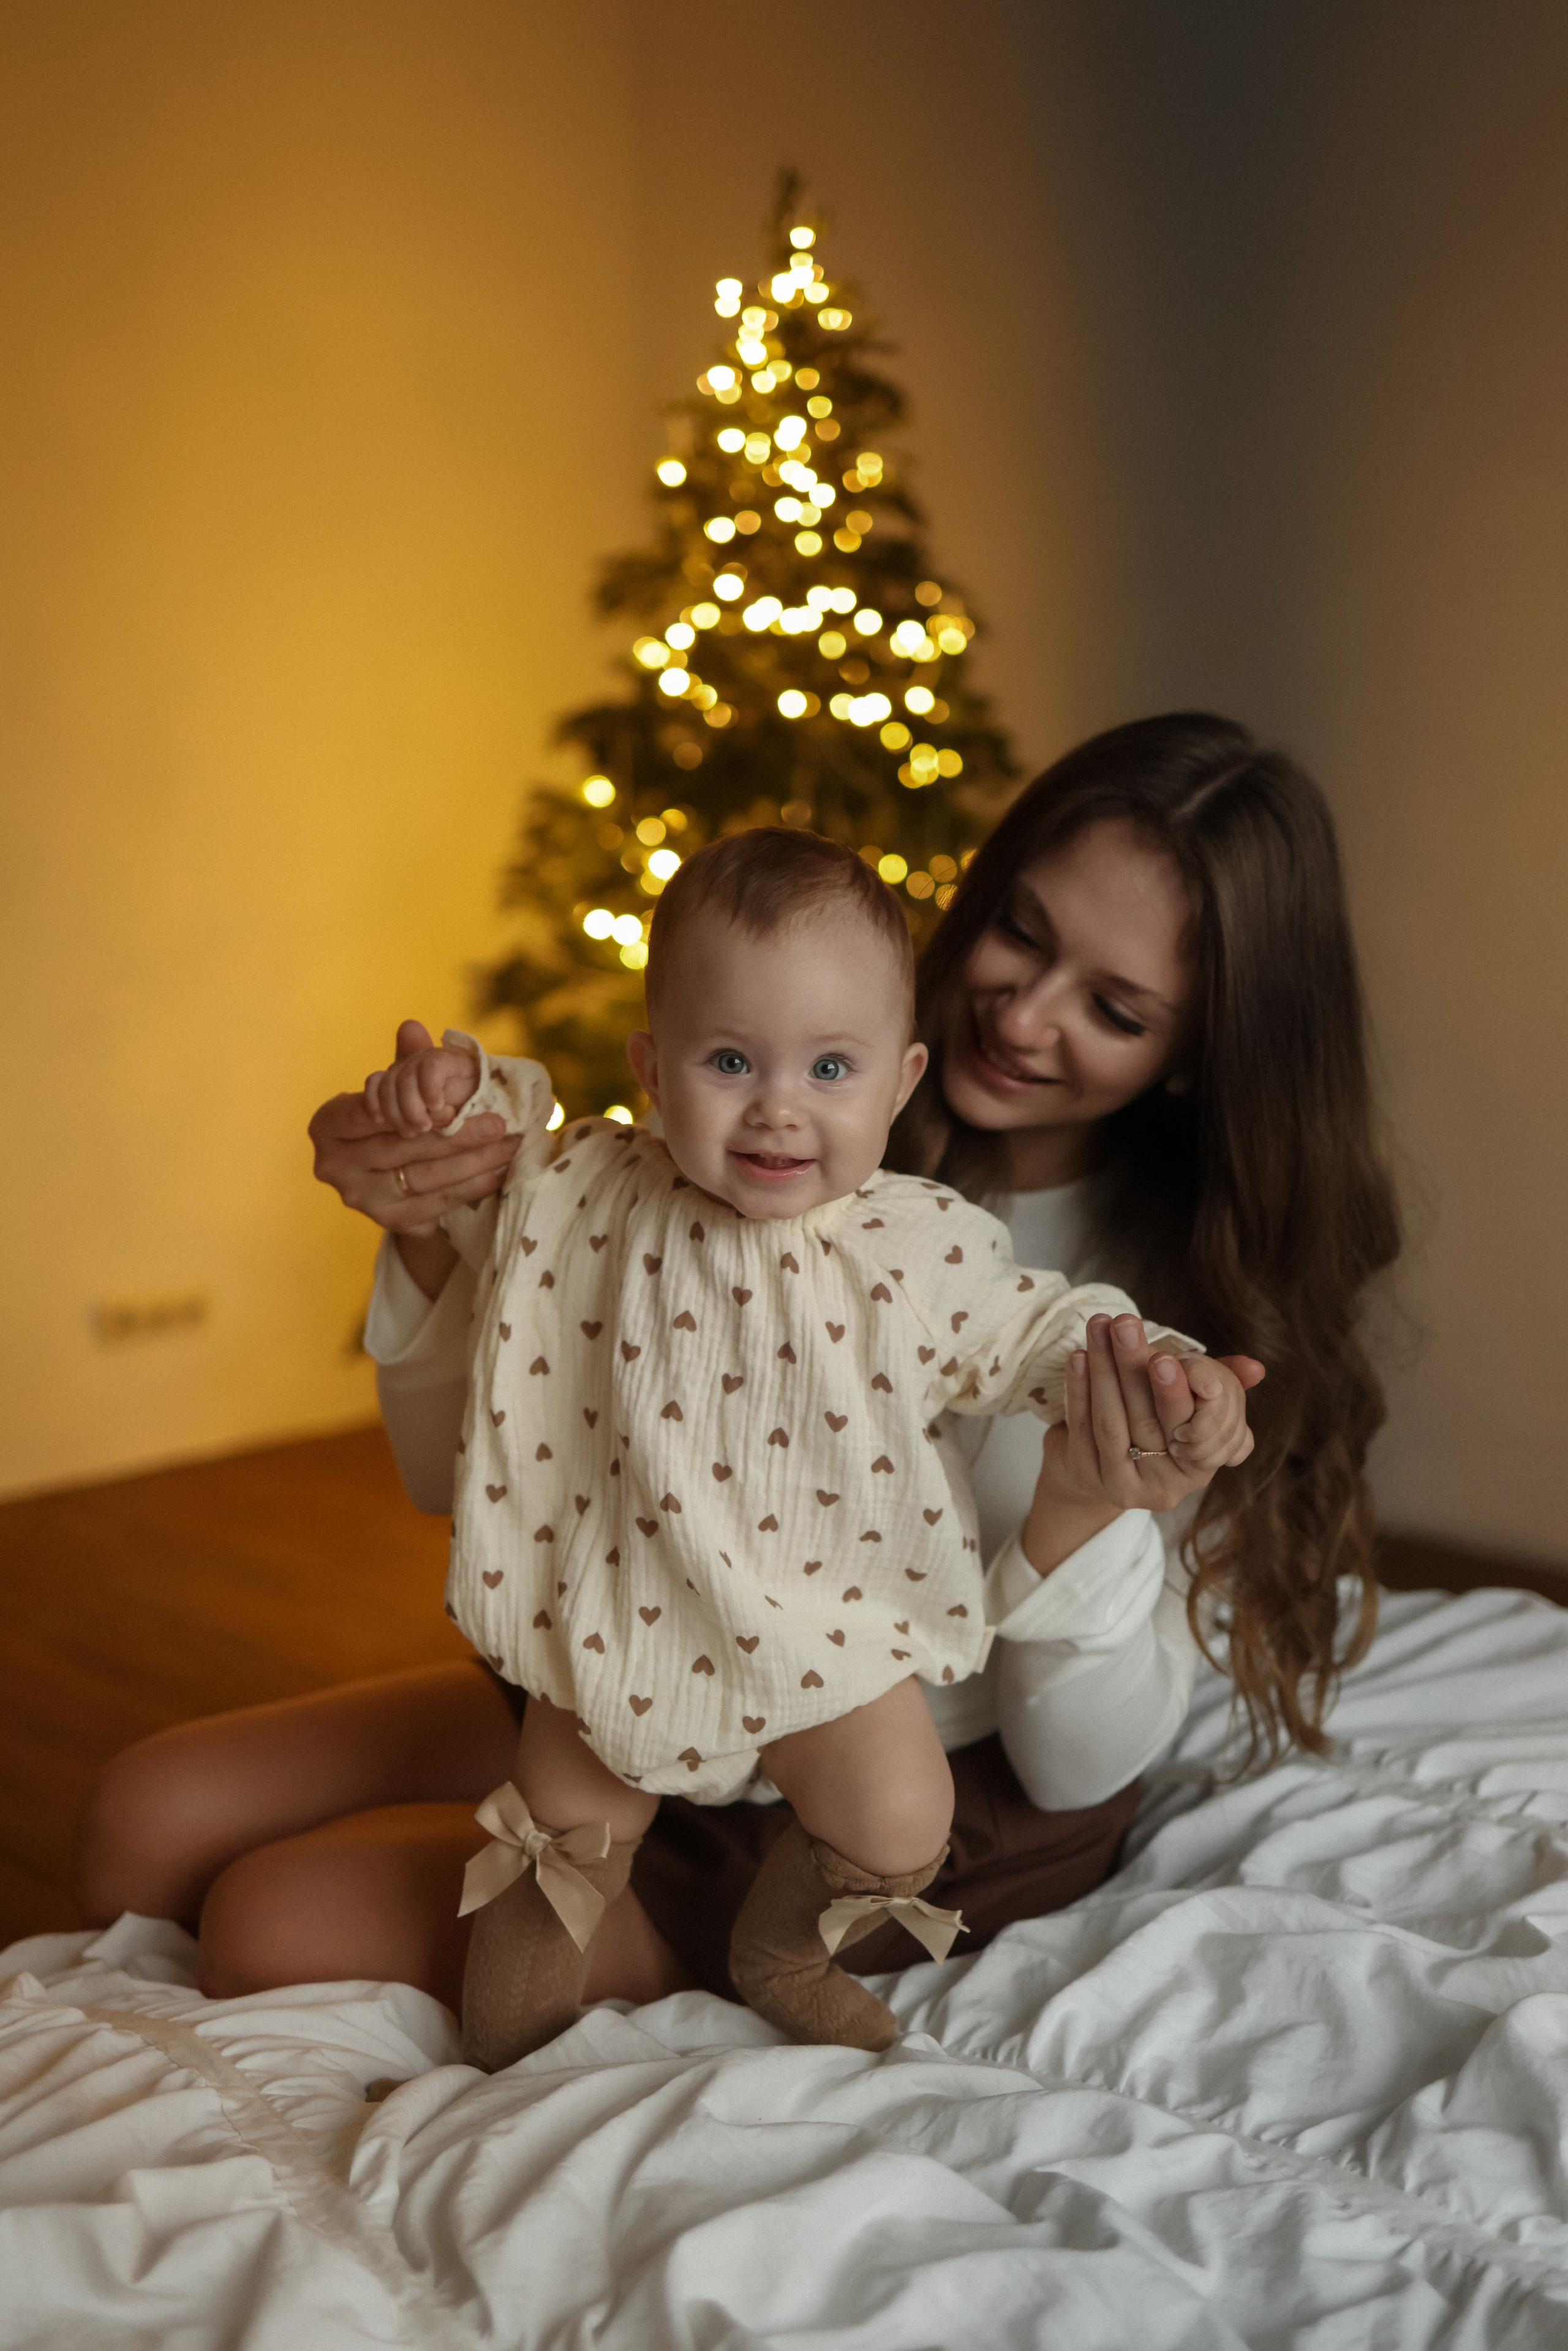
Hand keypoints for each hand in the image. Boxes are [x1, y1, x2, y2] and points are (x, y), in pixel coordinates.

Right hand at [308, 1019, 519, 1239]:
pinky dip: (473, 1187)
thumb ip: (406, 1061)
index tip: (456, 1104)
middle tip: (500, 1124)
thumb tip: (413, 1027)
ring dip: (474, 1162)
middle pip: (404, 1147)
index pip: (372, 1112)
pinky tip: (499, 1172)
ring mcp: (360, 1198)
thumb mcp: (397, 1089)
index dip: (415, 1107)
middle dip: (458, 1135)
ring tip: (508, 1146)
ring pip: (425, 1177)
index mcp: (327, 1125)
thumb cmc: (393, 1120)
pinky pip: (438, 1203)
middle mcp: (334, 1165)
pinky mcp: (388, 1221)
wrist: (392, 1177)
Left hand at [1039, 1313, 1263, 1515]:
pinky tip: (1077, 1356)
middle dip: (1133, 1366)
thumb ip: (1219, 1383)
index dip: (1176, 1392)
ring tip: (1098, 1327)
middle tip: (1124, 1325)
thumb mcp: (1191, 1404)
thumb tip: (1255, 1368)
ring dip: (1102, 1369)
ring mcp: (1123, 1485)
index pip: (1192, 1427)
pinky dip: (1078, 1389)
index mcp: (1200, 1465)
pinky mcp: (1086, 1477)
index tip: (1163, 1357)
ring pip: (1112, 1422)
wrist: (1102, 1467)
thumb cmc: (1156, 1424)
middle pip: (1147, 1420)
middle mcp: (1166, 1485)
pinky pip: (1081, 1428)